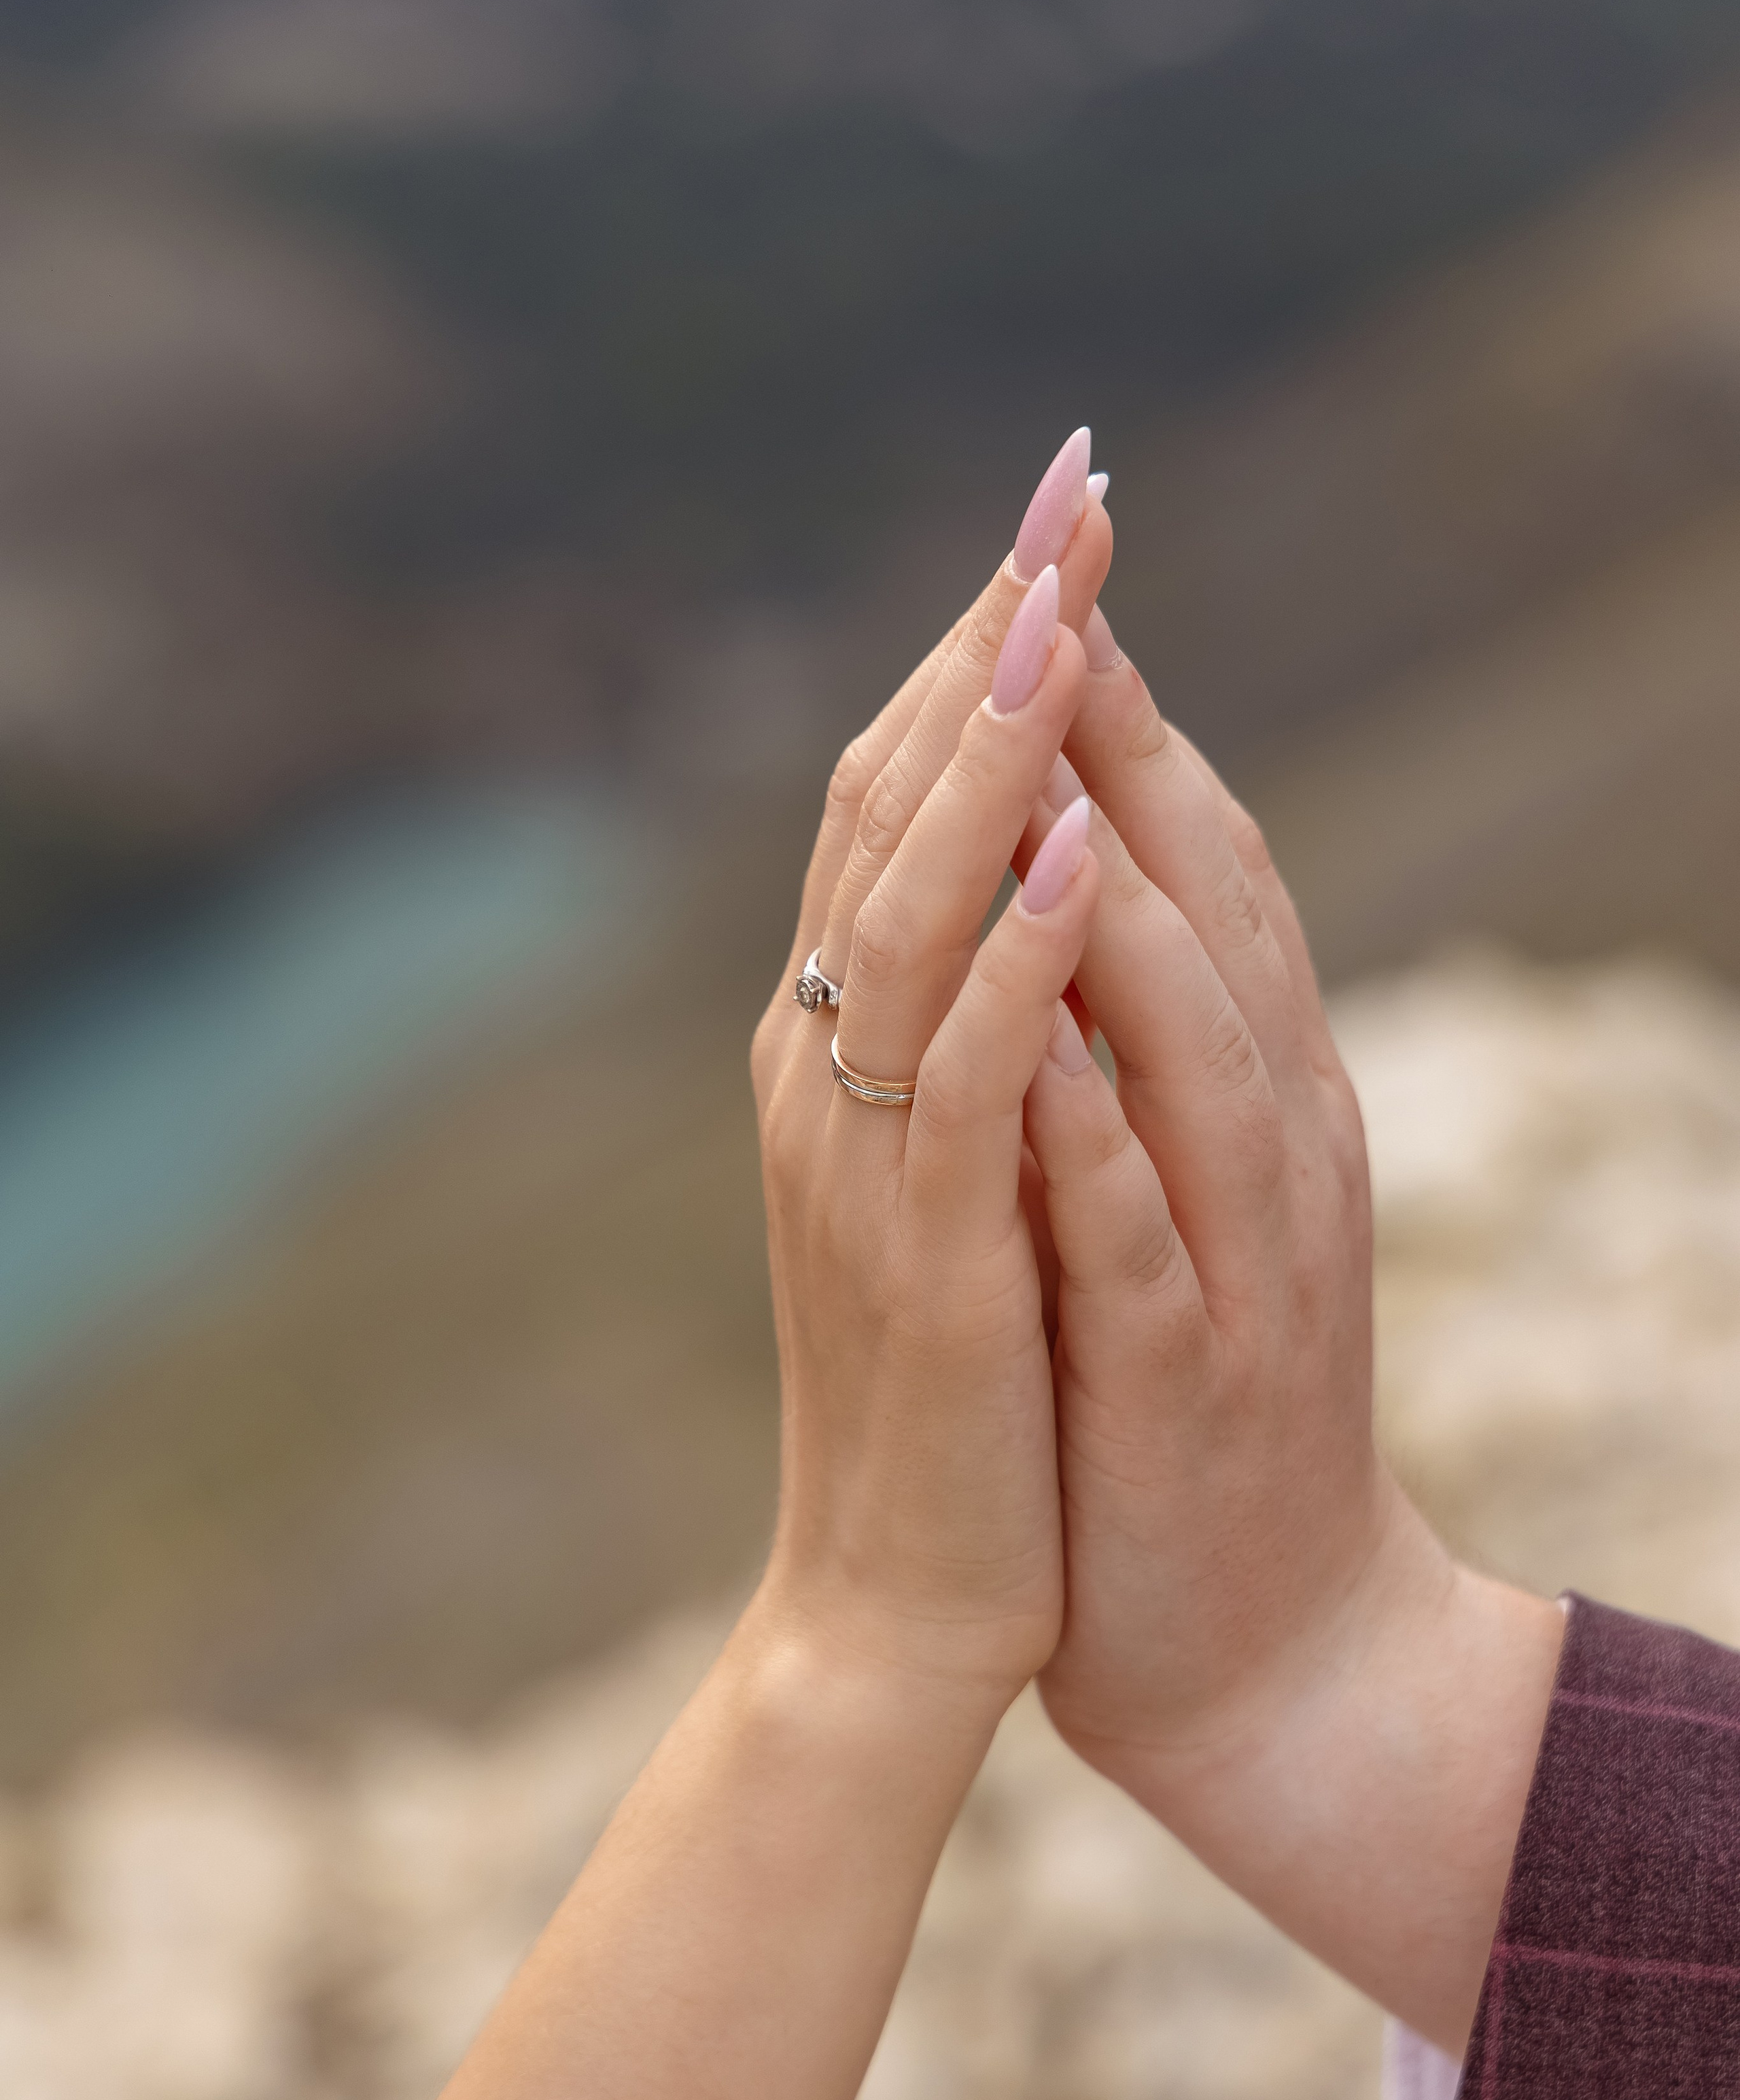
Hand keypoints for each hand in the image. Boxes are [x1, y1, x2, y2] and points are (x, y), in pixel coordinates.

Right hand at [159, 455, 1117, 2099]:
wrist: (902, 1606)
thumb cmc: (953, 1388)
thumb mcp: (949, 1172)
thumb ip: (956, 1026)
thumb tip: (1014, 859)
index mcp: (840, 1043)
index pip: (897, 804)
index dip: (973, 656)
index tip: (1058, 527)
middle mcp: (824, 1071)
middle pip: (891, 813)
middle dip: (985, 645)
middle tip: (1065, 493)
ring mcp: (860, 1159)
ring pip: (910, 916)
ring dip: (989, 756)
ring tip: (1061, 611)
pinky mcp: (921, 1258)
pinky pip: (962, 1081)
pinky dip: (1010, 960)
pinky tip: (1069, 855)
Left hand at [1018, 615, 1562, 2053]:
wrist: (1252, 1642)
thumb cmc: (1180, 1395)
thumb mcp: (1161, 1186)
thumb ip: (1129, 1037)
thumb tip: (1048, 864)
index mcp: (1252, 1087)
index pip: (1189, 854)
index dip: (1119, 701)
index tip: (1043, 551)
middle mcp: (1271, 1143)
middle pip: (1211, 900)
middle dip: (1129, 726)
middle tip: (1054, 553)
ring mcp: (1239, 1261)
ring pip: (1196, 1044)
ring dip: (1123, 894)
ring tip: (1054, 740)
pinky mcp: (1185, 1383)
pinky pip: (1140, 1238)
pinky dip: (1099, 1134)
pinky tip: (1042, 1045)